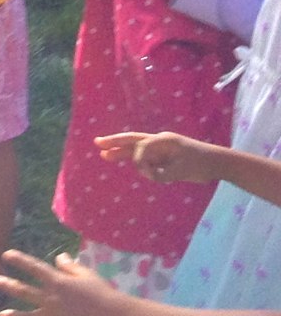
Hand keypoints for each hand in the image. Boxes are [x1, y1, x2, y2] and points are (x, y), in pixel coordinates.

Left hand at [0, 249, 129, 315]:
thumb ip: (69, 266)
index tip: (5, 255)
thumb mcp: (85, 273)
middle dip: (7, 286)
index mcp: (57, 281)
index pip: (33, 268)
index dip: (19, 260)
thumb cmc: (102, 291)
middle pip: (25, 291)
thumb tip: (58, 258)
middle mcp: (52, 298)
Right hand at [96, 130, 220, 185]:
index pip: (143, 147)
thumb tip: (148, 175)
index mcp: (163, 141)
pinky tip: (125, 161)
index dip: (140, 160)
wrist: (217, 162)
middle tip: (97, 143)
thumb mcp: (183, 171)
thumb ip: (163, 173)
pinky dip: (134, 159)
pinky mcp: (164, 157)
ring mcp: (161, 149)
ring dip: (121, 151)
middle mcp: (159, 142)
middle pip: (132, 140)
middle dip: (115, 142)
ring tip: (105, 155)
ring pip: (136, 148)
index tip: (148, 174)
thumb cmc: (202, 164)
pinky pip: (145, 157)